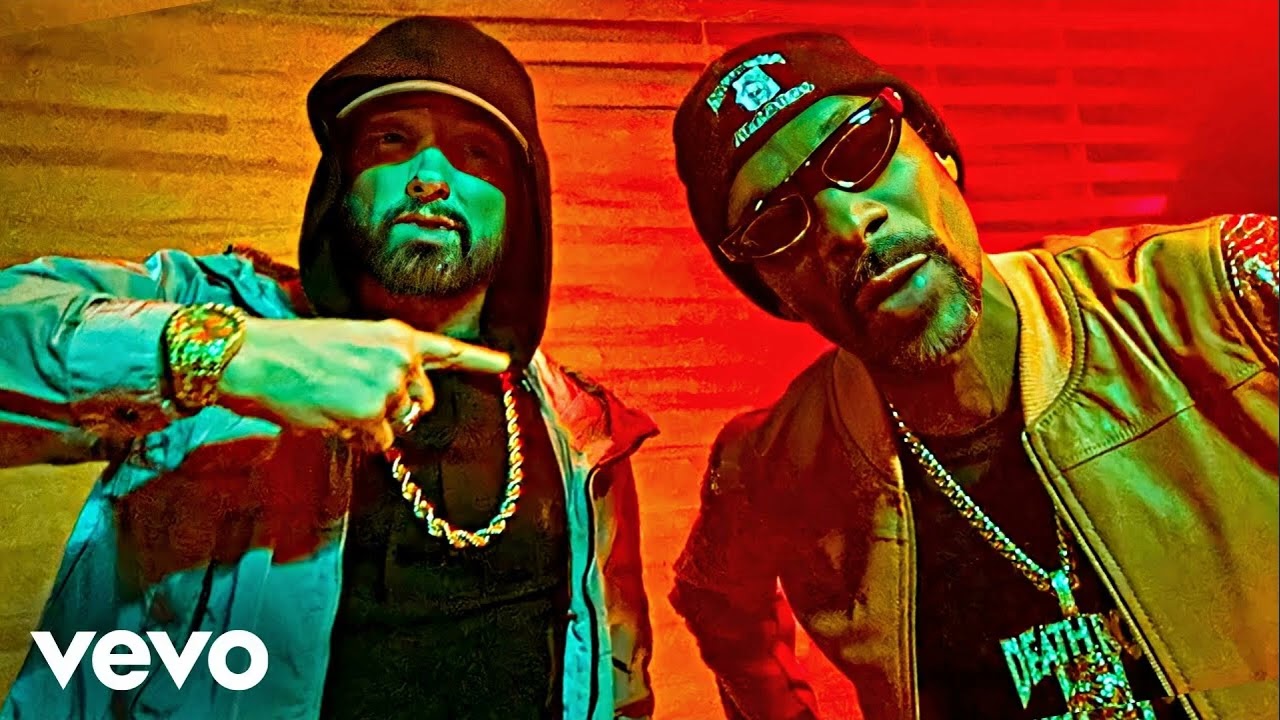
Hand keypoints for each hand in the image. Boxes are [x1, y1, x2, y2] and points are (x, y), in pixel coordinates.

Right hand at [217, 317, 508, 449]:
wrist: (255, 356)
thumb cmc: (295, 351)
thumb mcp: (351, 342)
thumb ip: (386, 364)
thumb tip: (405, 401)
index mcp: (396, 335)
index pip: (447, 350)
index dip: (479, 359)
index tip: (508, 365)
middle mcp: (401, 358)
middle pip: (421, 403)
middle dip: (395, 408)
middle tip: (351, 394)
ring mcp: (389, 386)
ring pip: (397, 424)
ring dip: (371, 423)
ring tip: (334, 399)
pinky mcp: (372, 414)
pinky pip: (378, 442)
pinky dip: (356, 437)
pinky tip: (331, 415)